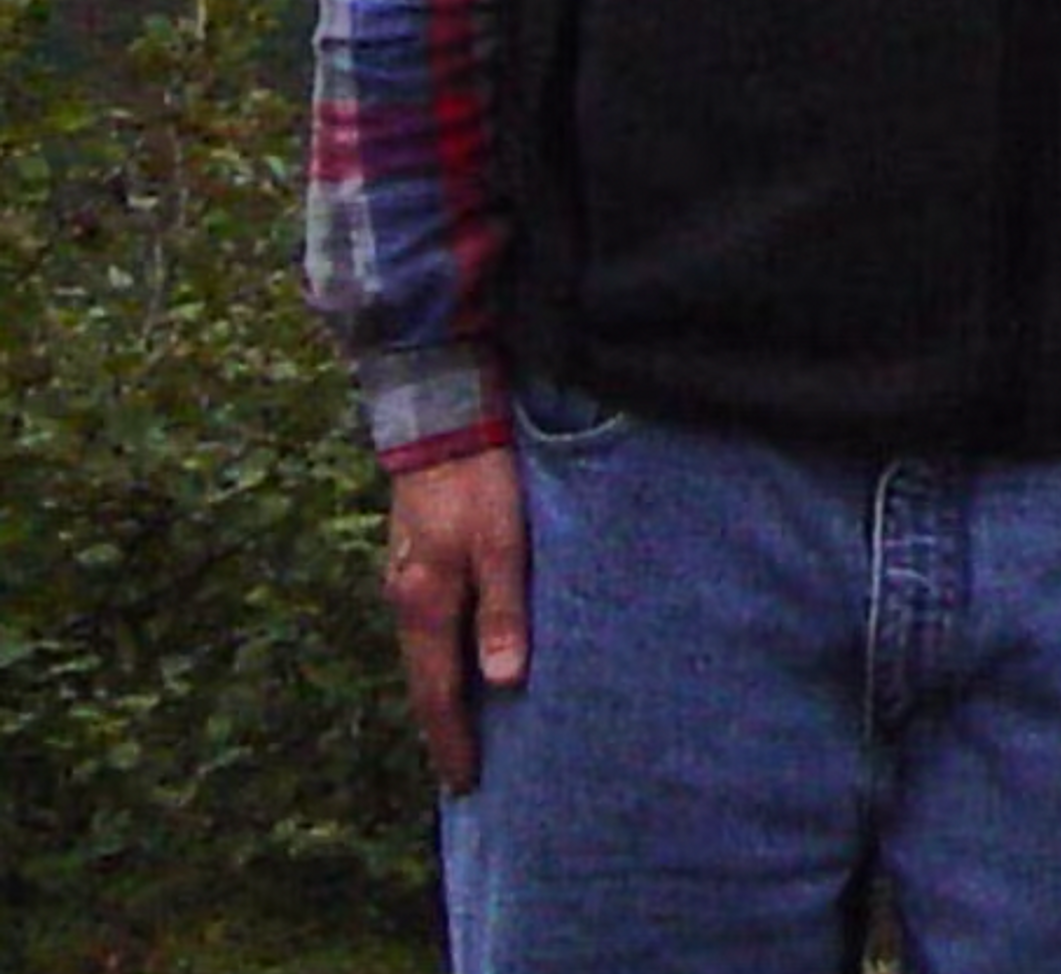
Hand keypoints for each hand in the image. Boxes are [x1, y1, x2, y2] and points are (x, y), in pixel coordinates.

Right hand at [385, 446, 528, 794]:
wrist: (442, 428)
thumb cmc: (481, 485)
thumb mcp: (504, 545)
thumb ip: (504, 611)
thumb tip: (502, 681)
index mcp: (426, 606)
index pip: (438, 693)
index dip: (452, 740)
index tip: (465, 784)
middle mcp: (405, 603)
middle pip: (422, 682)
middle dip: (441, 729)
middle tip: (462, 774)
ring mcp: (404, 583)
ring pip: (422, 657)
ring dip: (439, 696)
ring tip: (462, 731)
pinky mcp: (414, 563)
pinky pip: (425, 631)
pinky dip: (439, 661)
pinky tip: (457, 665)